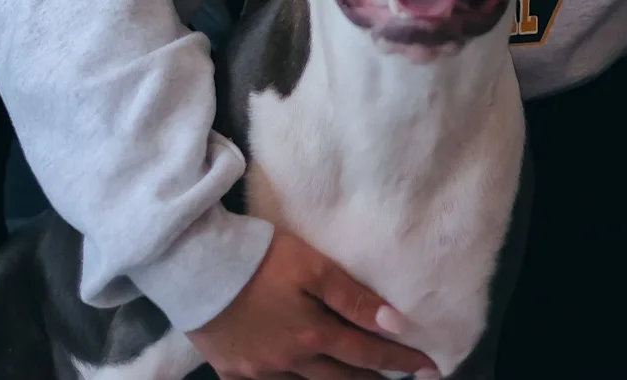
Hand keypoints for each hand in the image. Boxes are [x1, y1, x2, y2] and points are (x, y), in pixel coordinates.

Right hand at [186, 230, 439, 379]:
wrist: (195, 266)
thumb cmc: (259, 258)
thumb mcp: (311, 266)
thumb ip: (352, 296)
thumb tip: (395, 322)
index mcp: (312, 335)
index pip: (367, 353)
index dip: (401, 361)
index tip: (431, 368)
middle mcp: (289, 362)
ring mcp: (258, 371)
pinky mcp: (231, 371)